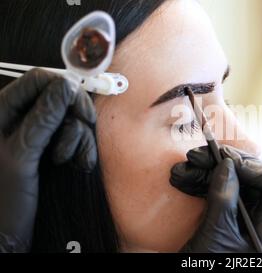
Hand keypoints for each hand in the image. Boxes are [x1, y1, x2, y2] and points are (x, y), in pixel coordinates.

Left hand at [0, 68, 96, 251]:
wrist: (8, 231)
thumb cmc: (3, 198)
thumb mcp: (21, 155)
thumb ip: (42, 119)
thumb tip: (65, 86)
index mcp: (2, 111)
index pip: (39, 80)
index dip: (64, 89)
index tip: (81, 111)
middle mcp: (22, 117)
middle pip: (61, 97)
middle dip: (73, 119)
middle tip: (76, 137)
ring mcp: (39, 133)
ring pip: (72, 119)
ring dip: (77, 140)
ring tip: (66, 161)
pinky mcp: (53, 147)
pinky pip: (77, 137)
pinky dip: (82, 150)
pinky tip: (78, 164)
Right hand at [170, 145, 261, 252]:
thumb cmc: (207, 268)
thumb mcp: (215, 236)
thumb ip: (224, 199)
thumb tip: (229, 165)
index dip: (257, 168)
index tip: (227, 164)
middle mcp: (259, 217)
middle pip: (255, 175)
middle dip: (226, 162)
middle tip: (198, 156)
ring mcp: (242, 215)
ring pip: (234, 178)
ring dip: (207, 169)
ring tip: (184, 167)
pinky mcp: (224, 215)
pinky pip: (218, 188)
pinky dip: (201, 180)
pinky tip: (183, 178)